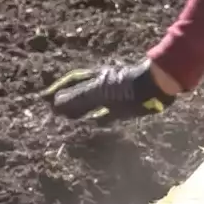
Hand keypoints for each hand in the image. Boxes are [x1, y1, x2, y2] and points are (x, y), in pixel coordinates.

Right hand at [38, 59, 176, 121]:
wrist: (159, 86)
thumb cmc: (129, 88)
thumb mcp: (100, 93)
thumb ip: (79, 99)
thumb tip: (55, 104)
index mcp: (94, 78)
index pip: (70, 83)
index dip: (57, 91)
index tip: (44, 99)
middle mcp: (102, 84)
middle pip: (80, 92)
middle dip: (68, 102)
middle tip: (55, 113)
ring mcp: (114, 93)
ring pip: (92, 102)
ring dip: (81, 110)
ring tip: (70, 120)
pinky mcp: (126, 104)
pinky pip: (106, 112)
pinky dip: (97, 117)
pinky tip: (96, 124)